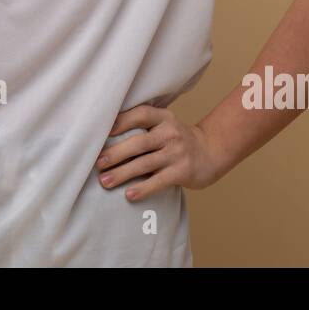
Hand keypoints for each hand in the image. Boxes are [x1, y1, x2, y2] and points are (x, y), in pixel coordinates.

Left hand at [94, 105, 224, 201]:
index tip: (100, 132)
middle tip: (97, 163)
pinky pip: (158, 181)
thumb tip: (105, 138)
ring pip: (144, 164)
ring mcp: (177, 153)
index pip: (140, 114)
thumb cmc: (177, 140)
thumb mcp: (164, 125)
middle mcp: (170, 133)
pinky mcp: (182, 172)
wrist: (211, 152)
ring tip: (105, 181)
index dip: (120, 122)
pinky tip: (129, 194)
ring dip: (122, 174)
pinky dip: (142, 188)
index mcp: (163, 117)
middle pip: (138, 143)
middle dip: (115, 153)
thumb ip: (143, 127)